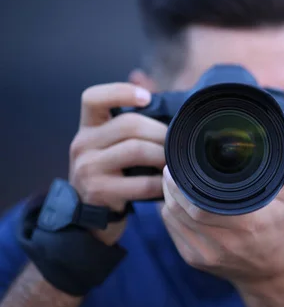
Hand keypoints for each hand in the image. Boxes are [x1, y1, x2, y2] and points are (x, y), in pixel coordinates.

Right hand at [68, 82, 167, 244]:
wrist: (89, 215)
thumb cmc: (113, 173)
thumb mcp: (111, 146)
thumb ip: (132, 126)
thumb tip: (171, 106)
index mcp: (88, 127)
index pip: (93, 98)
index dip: (120, 91)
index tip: (147, 97)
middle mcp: (82, 144)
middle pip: (129, 124)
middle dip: (160, 132)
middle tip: (177, 143)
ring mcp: (88, 168)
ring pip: (136, 150)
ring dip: (163, 156)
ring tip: (174, 162)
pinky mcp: (99, 192)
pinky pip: (140, 183)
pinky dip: (160, 183)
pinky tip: (167, 185)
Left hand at [160, 145, 283, 284]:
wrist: (269, 270)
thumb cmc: (276, 227)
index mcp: (249, 224)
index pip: (202, 204)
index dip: (185, 183)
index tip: (180, 164)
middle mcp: (226, 242)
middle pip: (183, 210)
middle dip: (172, 186)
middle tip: (171, 167)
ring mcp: (207, 254)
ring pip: (173, 219)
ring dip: (168, 198)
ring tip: (171, 181)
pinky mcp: (194, 260)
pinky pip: (172, 231)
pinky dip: (170, 213)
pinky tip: (174, 201)